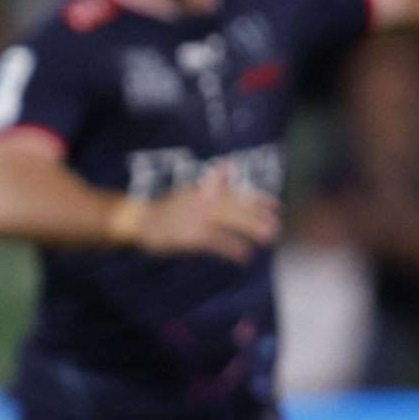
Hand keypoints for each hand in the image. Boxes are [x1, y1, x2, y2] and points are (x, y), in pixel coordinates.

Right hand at [139, 165, 280, 262]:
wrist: (141, 221)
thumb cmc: (167, 209)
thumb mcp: (191, 192)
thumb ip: (213, 183)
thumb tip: (229, 163)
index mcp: (205, 192)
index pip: (236, 194)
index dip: (257, 199)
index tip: (276, 205)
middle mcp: (204, 202)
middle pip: (236, 208)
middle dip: (258, 216)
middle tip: (277, 225)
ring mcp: (198, 218)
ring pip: (230, 222)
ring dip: (250, 229)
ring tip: (268, 238)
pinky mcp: (191, 235)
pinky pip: (216, 242)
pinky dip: (231, 248)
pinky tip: (244, 256)